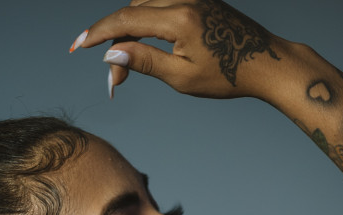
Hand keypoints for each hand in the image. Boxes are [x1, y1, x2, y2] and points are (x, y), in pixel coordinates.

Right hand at [72, 0, 279, 100]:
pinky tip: (143, 45)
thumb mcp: (182, 78)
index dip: (98, 33)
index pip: (126, 19)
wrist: (264, 62)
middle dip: (116, 42)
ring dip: (129, 31)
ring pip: (144, 4)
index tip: (78, 45)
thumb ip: (145, 62)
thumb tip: (112, 52)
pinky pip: (160, 3)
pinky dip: (145, 21)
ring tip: (128, 67)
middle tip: (115, 79)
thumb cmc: (227, 75)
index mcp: (179, 18)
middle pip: (132, 11)